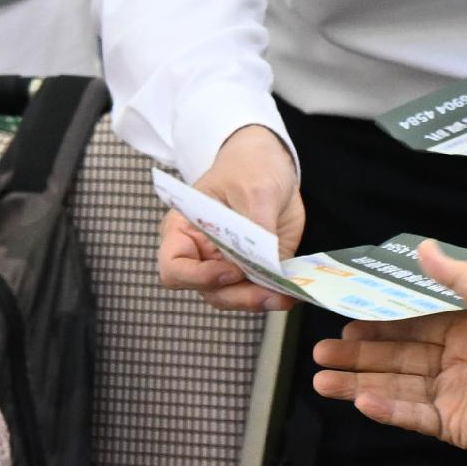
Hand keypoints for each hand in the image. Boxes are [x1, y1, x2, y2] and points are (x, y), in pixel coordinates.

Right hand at [157, 123, 305, 310]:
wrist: (270, 166)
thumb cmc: (247, 168)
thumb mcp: (253, 188)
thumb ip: (256, 224)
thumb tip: (265, 260)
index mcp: (184, 231)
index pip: (174, 268)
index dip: (197, 277)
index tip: (230, 270)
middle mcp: (202, 255)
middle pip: (209, 290)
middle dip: (238, 296)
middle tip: (268, 292)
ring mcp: (229, 264)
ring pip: (235, 296)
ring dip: (259, 299)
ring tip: (284, 296)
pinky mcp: (255, 268)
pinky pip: (259, 289)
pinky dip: (274, 293)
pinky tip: (292, 290)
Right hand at [312, 249, 466, 463]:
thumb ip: (459, 277)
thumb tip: (424, 247)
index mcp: (466, 327)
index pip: (414, 320)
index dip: (380, 318)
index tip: (346, 314)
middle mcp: (454, 358)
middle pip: (397, 352)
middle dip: (359, 351)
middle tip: (322, 349)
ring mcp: (449, 392)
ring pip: (395, 383)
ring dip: (358, 380)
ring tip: (321, 379)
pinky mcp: (448, 423)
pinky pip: (410, 414)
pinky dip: (384, 408)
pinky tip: (359, 399)